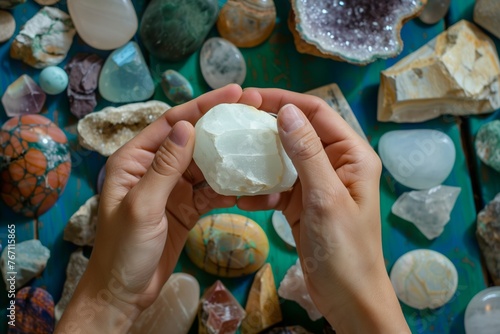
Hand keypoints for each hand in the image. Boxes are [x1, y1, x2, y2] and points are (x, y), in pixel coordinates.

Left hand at [56, 85, 242, 332]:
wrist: (125, 293)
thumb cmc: (123, 250)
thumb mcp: (143, 207)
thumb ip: (164, 168)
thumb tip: (186, 127)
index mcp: (134, 160)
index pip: (171, 124)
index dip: (202, 106)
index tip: (233, 92)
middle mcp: (155, 168)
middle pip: (193, 140)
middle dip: (222, 126)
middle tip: (254, 111)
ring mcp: (173, 188)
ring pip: (207, 164)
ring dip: (230, 157)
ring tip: (260, 143)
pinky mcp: (187, 206)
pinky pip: (212, 191)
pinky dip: (231, 188)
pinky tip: (252, 184)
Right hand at [237, 88, 409, 332]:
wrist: (348, 297)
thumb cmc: (346, 249)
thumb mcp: (325, 198)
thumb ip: (307, 153)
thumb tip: (287, 111)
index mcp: (352, 155)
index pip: (317, 113)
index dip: (285, 101)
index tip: (250, 98)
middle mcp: (336, 164)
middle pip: (298, 133)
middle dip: (267, 128)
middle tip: (233, 124)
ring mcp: (317, 184)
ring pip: (284, 160)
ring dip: (260, 160)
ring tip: (231, 158)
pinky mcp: (302, 204)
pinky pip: (278, 187)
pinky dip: (260, 190)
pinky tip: (241, 197)